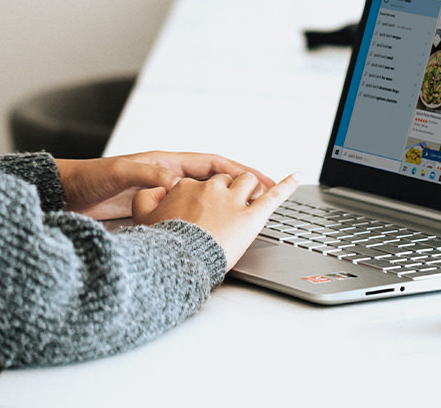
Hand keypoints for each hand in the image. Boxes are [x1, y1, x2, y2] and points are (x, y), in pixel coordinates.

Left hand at [56, 152, 275, 220]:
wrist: (67, 193)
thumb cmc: (91, 179)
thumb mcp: (121, 174)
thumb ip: (148, 175)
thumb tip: (175, 181)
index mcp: (168, 163)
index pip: (214, 164)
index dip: (240, 171)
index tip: (262, 180)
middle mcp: (171, 176)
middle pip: (217, 181)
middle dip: (243, 188)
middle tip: (269, 198)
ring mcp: (166, 194)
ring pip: (207, 198)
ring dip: (229, 204)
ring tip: (252, 215)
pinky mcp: (158, 211)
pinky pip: (192, 213)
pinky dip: (209, 219)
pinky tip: (218, 230)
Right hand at [132, 171, 300, 269]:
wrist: (177, 263)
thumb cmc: (162, 244)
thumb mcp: (143, 217)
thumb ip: (148, 198)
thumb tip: (157, 190)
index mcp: (188, 187)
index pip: (202, 183)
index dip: (205, 196)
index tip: (203, 209)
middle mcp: (212, 189)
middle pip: (226, 180)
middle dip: (230, 191)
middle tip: (228, 209)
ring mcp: (233, 201)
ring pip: (248, 182)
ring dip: (251, 189)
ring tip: (251, 200)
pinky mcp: (252, 217)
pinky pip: (273, 196)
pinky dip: (287, 185)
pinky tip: (297, 177)